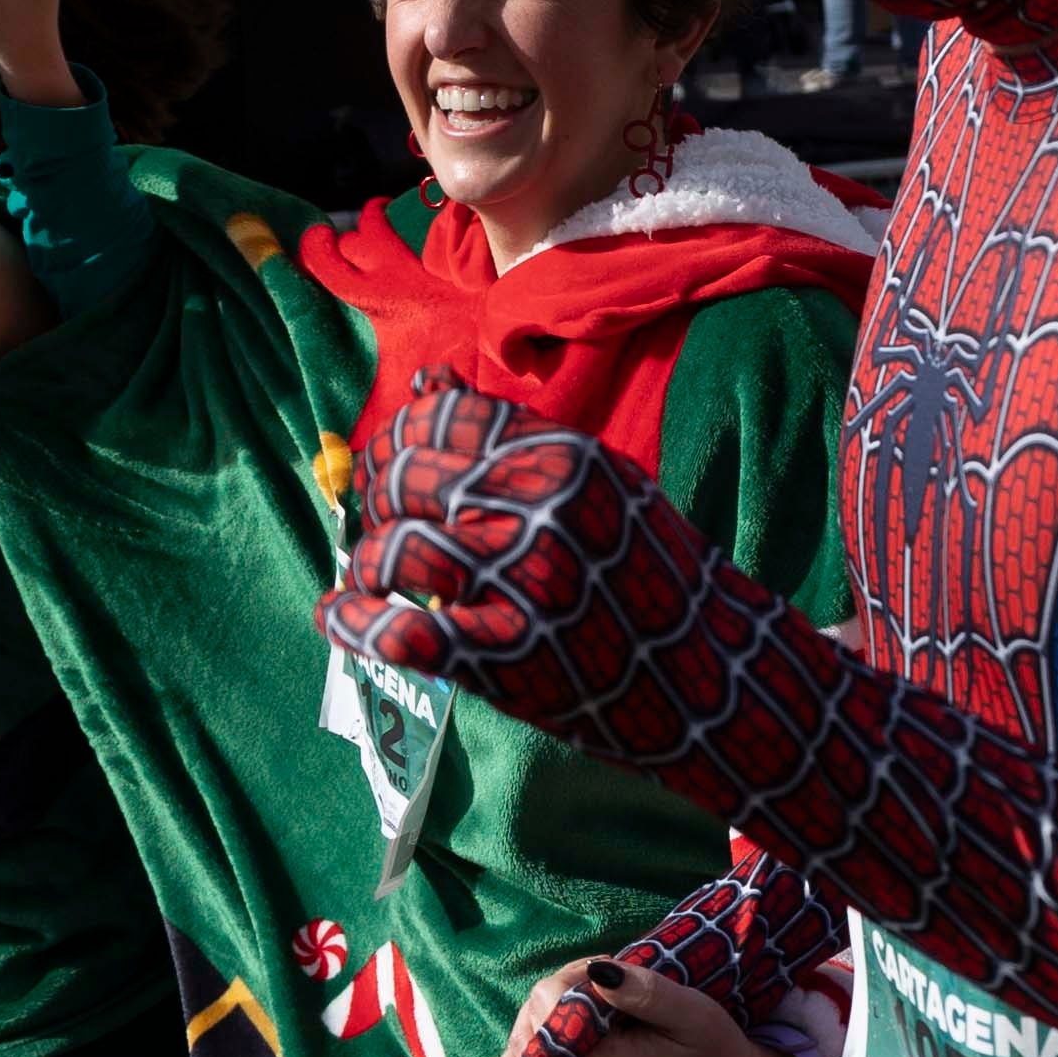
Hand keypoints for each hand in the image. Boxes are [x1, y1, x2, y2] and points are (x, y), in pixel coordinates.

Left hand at [329, 371, 834, 814]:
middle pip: (407, 474)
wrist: (718, 676)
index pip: (443, 414)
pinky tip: (339, 616)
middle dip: (374, 491)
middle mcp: (540, 511)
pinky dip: (353, 622)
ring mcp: (522, 586)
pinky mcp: (506, 660)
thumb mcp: (597, 481)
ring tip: (369, 572)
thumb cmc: (653, 572)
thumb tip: (424, 380)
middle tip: (375, 517)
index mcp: (563, 456)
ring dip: (365, 558)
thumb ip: (509, 435)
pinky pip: (398, 632)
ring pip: (393, 546)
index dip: (399, 433)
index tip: (393, 459)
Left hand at [501, 955, 796, 1056]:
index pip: (547, 998)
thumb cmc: (718, 1054)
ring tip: (586, 1014)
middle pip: (529, 1021)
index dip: (577, 973)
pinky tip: (557, 1045)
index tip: (617, 975)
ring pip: (518, 1050)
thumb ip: (642, 991)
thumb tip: (597, 970)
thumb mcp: (692, 1012)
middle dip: (560, 995)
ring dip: (543, 1022)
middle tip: (607, 993)